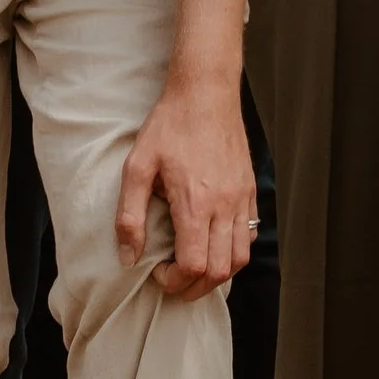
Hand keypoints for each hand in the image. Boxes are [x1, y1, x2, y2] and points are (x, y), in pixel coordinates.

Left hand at [117, 69, 256, 299]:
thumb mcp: (137, 166)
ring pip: (240, 257)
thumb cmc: (170, 125)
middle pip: (220, 270)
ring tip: (195, 270)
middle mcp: (224, 204)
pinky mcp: (249, 188)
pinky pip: (250, 233)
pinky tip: (214, 244)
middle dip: (194, 287)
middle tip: (173, 280)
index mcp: (196, 202)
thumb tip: (128, 257)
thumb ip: (129, 215)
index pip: (194, 266)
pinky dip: (234, 251)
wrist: (206, 90)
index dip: (174, 281)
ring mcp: (241, 196)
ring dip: (217, 274)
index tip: (157, 271)